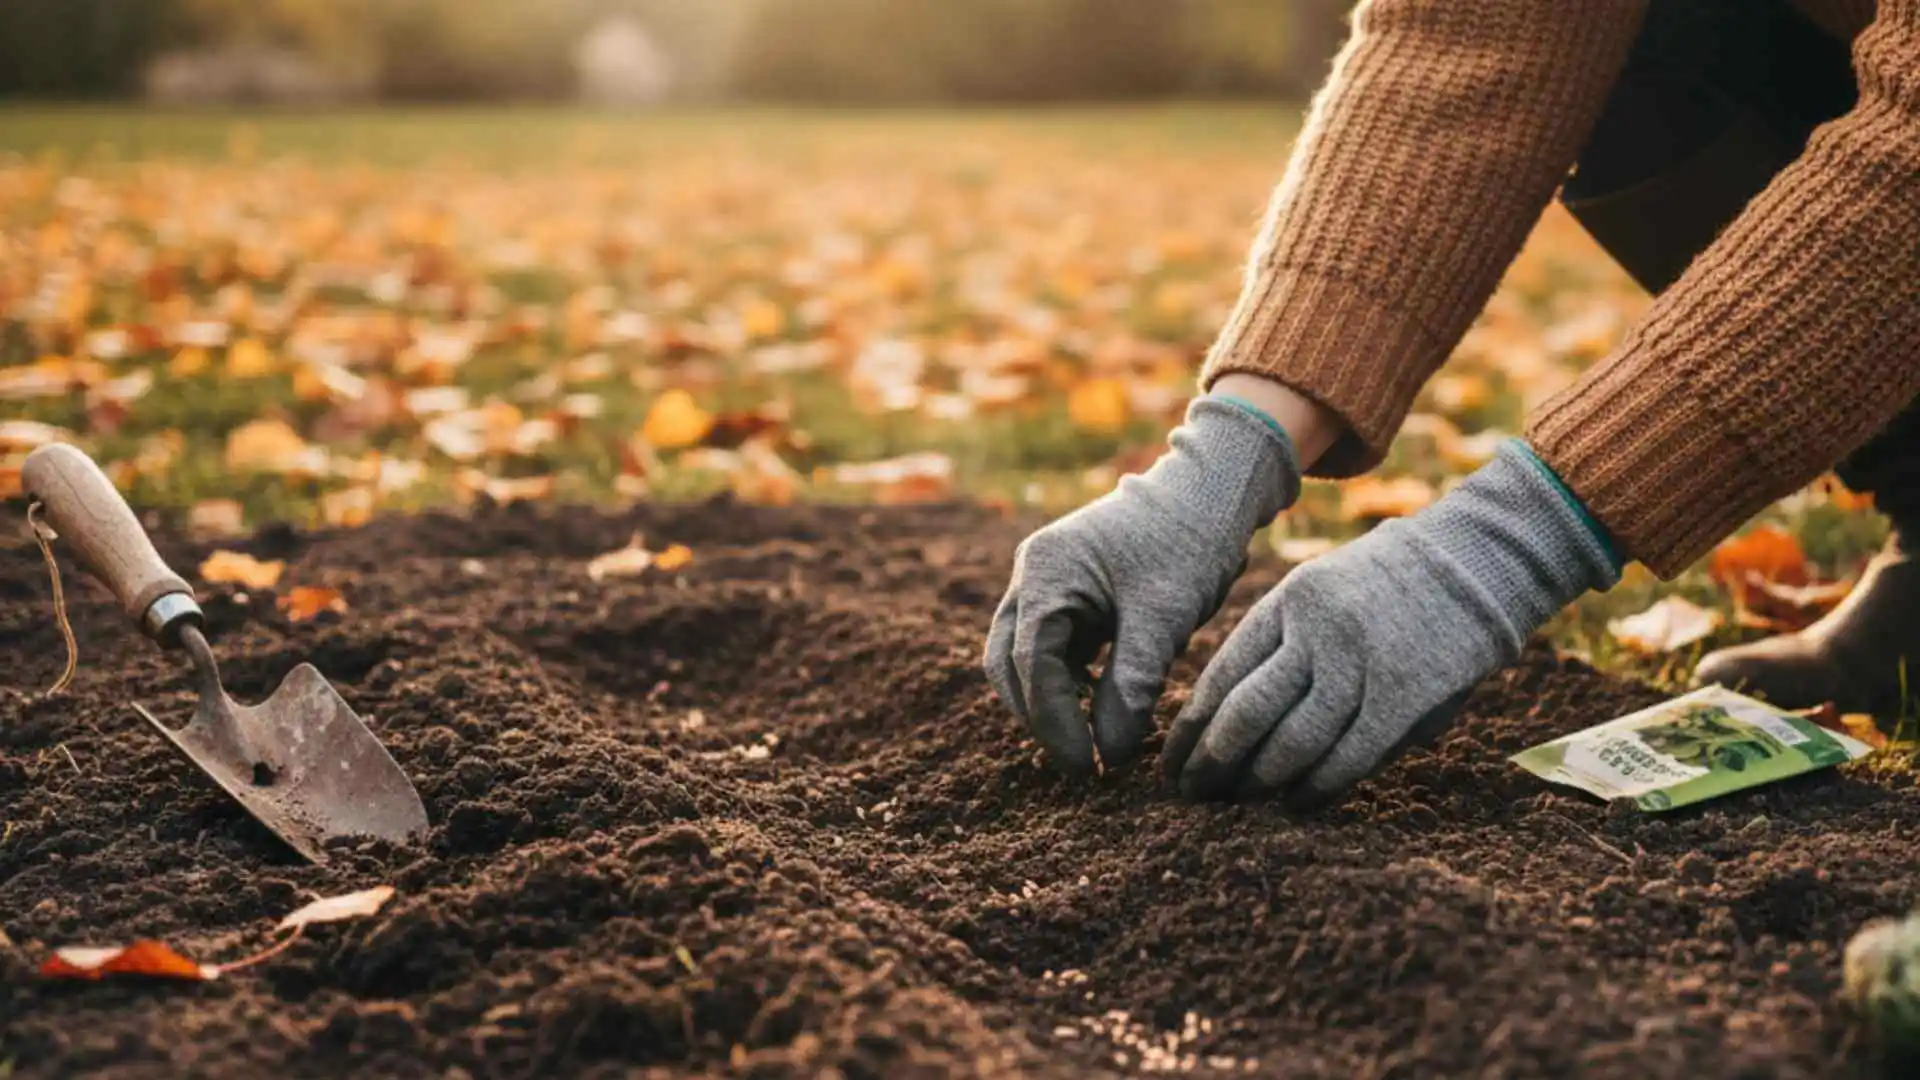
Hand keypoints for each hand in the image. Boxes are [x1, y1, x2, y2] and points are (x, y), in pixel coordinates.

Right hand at [984, 398, 1300, 774]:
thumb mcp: (1165, 617)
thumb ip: (1132, 684)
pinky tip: (1099, 707)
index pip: (1031, 662)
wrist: (1209, 494)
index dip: (1054, 721)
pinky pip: (1048, 648)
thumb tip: (1108, 755)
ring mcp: (1043, 581)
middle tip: (1081, 764)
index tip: (1086, 767)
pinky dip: (1066, 683)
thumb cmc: (1189, 543)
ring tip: (1090, 743)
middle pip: (1008, 662)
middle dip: (1040, 716)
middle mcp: (1032, 574)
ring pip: (1022, 658)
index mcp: (1047, 571)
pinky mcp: (1064, 592)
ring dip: (1049, 702)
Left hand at [1161, 441, 1619, 804]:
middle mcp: (1317, 633)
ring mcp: (1362, 665)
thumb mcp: (1321, 594)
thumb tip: (1228, 723)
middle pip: (1246, 712)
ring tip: (1240, 802)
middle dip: (1213, 762)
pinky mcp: (1405, 697)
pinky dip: (1317, 787)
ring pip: (1293, 741)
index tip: (1172, 763)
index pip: (1222, 675)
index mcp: (1288, 602)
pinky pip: (1348, 757)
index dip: (1192, 728)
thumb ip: (1281, 650)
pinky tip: (1298, 803)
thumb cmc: (1387, 588)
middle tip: (1193, 794)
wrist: (1475, 564)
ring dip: (1260, 781)